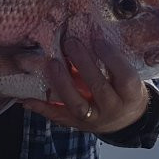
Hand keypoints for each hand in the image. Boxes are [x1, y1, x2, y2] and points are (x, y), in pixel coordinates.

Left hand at [22, 36, 148, 133]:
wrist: (128, 121)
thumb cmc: (127, 90)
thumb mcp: (128, 76)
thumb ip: (113, 62)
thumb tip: (90, 33)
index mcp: (131, 94)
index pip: (124, 75)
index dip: (111, 57)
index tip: (97, 40)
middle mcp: (114, 108)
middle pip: (98, 87)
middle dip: (83, 64)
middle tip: (70, 42)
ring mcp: (95, 119)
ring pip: (77, 105)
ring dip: (63, 84)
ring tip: (52, 64)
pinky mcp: (79, 125)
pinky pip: (59, 117)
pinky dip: (42, 107)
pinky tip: (27, 98)